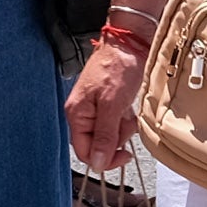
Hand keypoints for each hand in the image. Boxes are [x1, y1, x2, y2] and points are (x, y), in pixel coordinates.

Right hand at [66, 29, 149, 172]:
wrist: (130, 43)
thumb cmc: (118, 67)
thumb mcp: (112, 105)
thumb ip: (104, 136)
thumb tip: (96, 163)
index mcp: (77, 114)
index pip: (85, 152)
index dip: (104, 159)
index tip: (124, 155)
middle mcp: (82, 113)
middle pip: (98, 144)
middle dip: (116, 138)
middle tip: (126, 123)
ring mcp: (95, 109)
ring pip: (110, 135)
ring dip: (123, 128)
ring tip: (128, 110)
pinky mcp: (107, 104)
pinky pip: (116, 123)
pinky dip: (125, 119)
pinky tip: (128, 106)